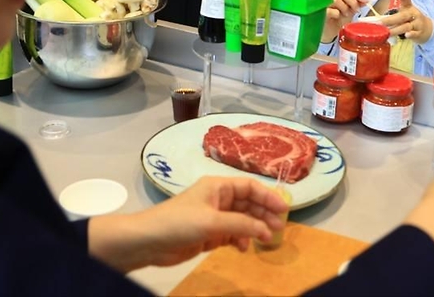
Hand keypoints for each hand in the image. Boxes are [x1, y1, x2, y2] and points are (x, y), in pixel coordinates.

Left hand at [88, 176, 288, 272]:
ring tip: (265, 240)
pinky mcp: (209, 234)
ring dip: (254, 228)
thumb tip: (267, 229)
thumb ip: (241, 224)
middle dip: (263, 214)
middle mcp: (218, 199)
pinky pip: (232, 234)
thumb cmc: (179, 222)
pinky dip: (240, 240)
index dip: (268, 196)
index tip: (284, 209)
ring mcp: (213, 217)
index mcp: (217, 186)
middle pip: (248, 203)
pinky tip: (243, 247)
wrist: (149, 242)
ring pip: (242, 219)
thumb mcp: (212, 221)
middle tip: (278, 228)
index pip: (249, 187)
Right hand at [322, 0, 367, 42]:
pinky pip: (329, 10)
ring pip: (335, 0)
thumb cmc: (338, 21)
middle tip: (357, 10)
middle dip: (352, 1)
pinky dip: (336, 13)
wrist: (329, 34)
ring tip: (346, 14)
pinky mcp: (319, 13)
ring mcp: (323, 4)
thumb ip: (357, 5)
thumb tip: (366, 0)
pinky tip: (337, 16)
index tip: (367, 0)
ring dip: (344, 7)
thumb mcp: (350, 12)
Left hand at [377, 0, 433, 43]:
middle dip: (390, 20)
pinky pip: (415, 33)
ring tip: (386, 32)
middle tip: (379, 23)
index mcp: (408, 7)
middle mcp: (413, 13)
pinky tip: (406, 35)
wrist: (428, 29)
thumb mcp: (404, 15)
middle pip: (402, 16)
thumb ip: (392, 16)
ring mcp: (417, 23)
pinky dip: (411, 34)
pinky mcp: (420, 32)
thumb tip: (375, 21)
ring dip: (395, 30)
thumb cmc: (411, 21)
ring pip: (406, 26)